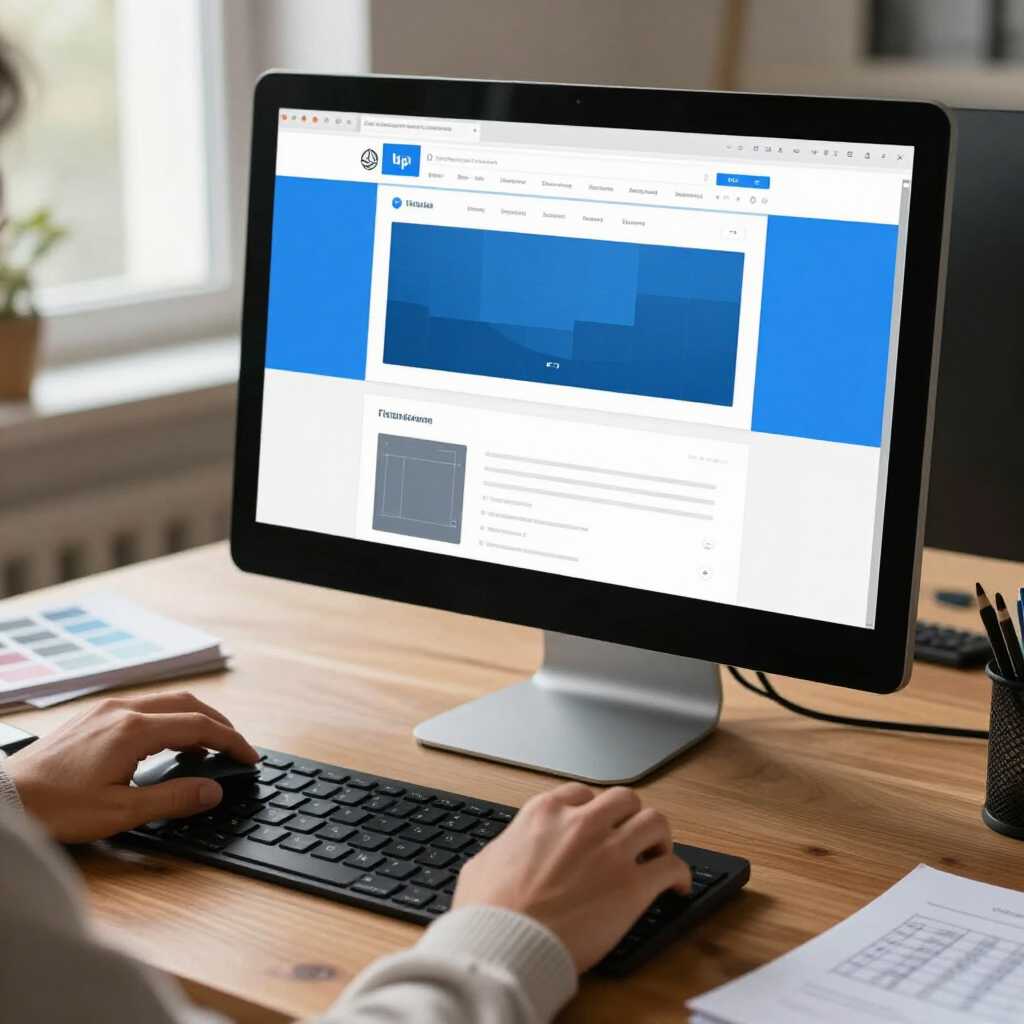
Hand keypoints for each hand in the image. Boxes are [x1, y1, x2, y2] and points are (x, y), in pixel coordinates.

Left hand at [4, 691, 258, 842]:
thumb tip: (213, 790)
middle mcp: (123, 710)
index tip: (249, 757)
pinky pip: (145, 707)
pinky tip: (169, 741)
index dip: (231, 741)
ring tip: (209, 745)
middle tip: (237, 747)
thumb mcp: (121, 812)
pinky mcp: (94, 716)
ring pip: (167, 702)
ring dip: (195, 719)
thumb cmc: (56, 808)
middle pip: (189, 705)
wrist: (5, 799)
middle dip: (219, 724)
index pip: (200, 726)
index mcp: (134, 730)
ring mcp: (106, 709)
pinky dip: (170, 718)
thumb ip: (174, 799)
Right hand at [453, 783, 690, 971]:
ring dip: (659, 838)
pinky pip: (673, 867)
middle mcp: (582, 823)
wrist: (506, 943)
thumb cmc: (489, 911)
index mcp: (545, 813)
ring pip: (655, 822)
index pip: (582, 795)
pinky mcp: (632, 886)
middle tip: (632, 838)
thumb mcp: (485, 861)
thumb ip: (507, 846)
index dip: (593, 812)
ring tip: (659, 856)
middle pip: (625, 800)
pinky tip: (676, 888)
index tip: (597, 828)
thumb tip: (510, 851)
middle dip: (630, 817)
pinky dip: (680, 875)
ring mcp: (610, 852)